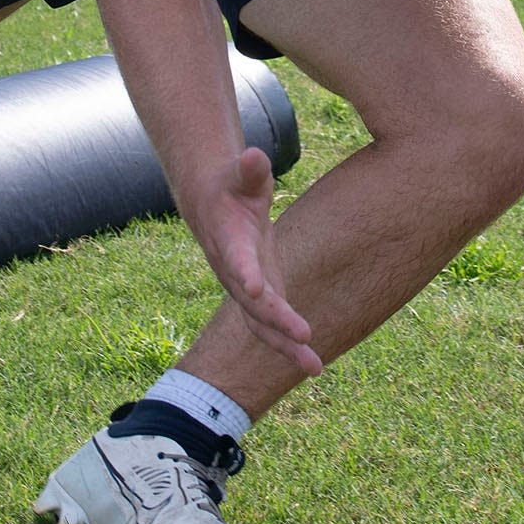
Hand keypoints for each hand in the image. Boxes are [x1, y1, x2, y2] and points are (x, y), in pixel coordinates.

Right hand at [180, 147, 322, 376]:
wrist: (207, 205)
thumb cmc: (231, 186)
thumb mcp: (241, 174)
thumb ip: (249, 170)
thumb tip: (253, 155)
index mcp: (229, 241)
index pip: (237, 260)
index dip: (246, 273)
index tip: (258, 290)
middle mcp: (234, 272)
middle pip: (253, 303)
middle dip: (277, 321)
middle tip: (304, 337)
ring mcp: (245, 287)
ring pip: (261, 323)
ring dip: (286, 346)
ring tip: (316, 368)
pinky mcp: (258, 295)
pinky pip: (270, 325)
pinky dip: (288, 343)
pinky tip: (313, 363)